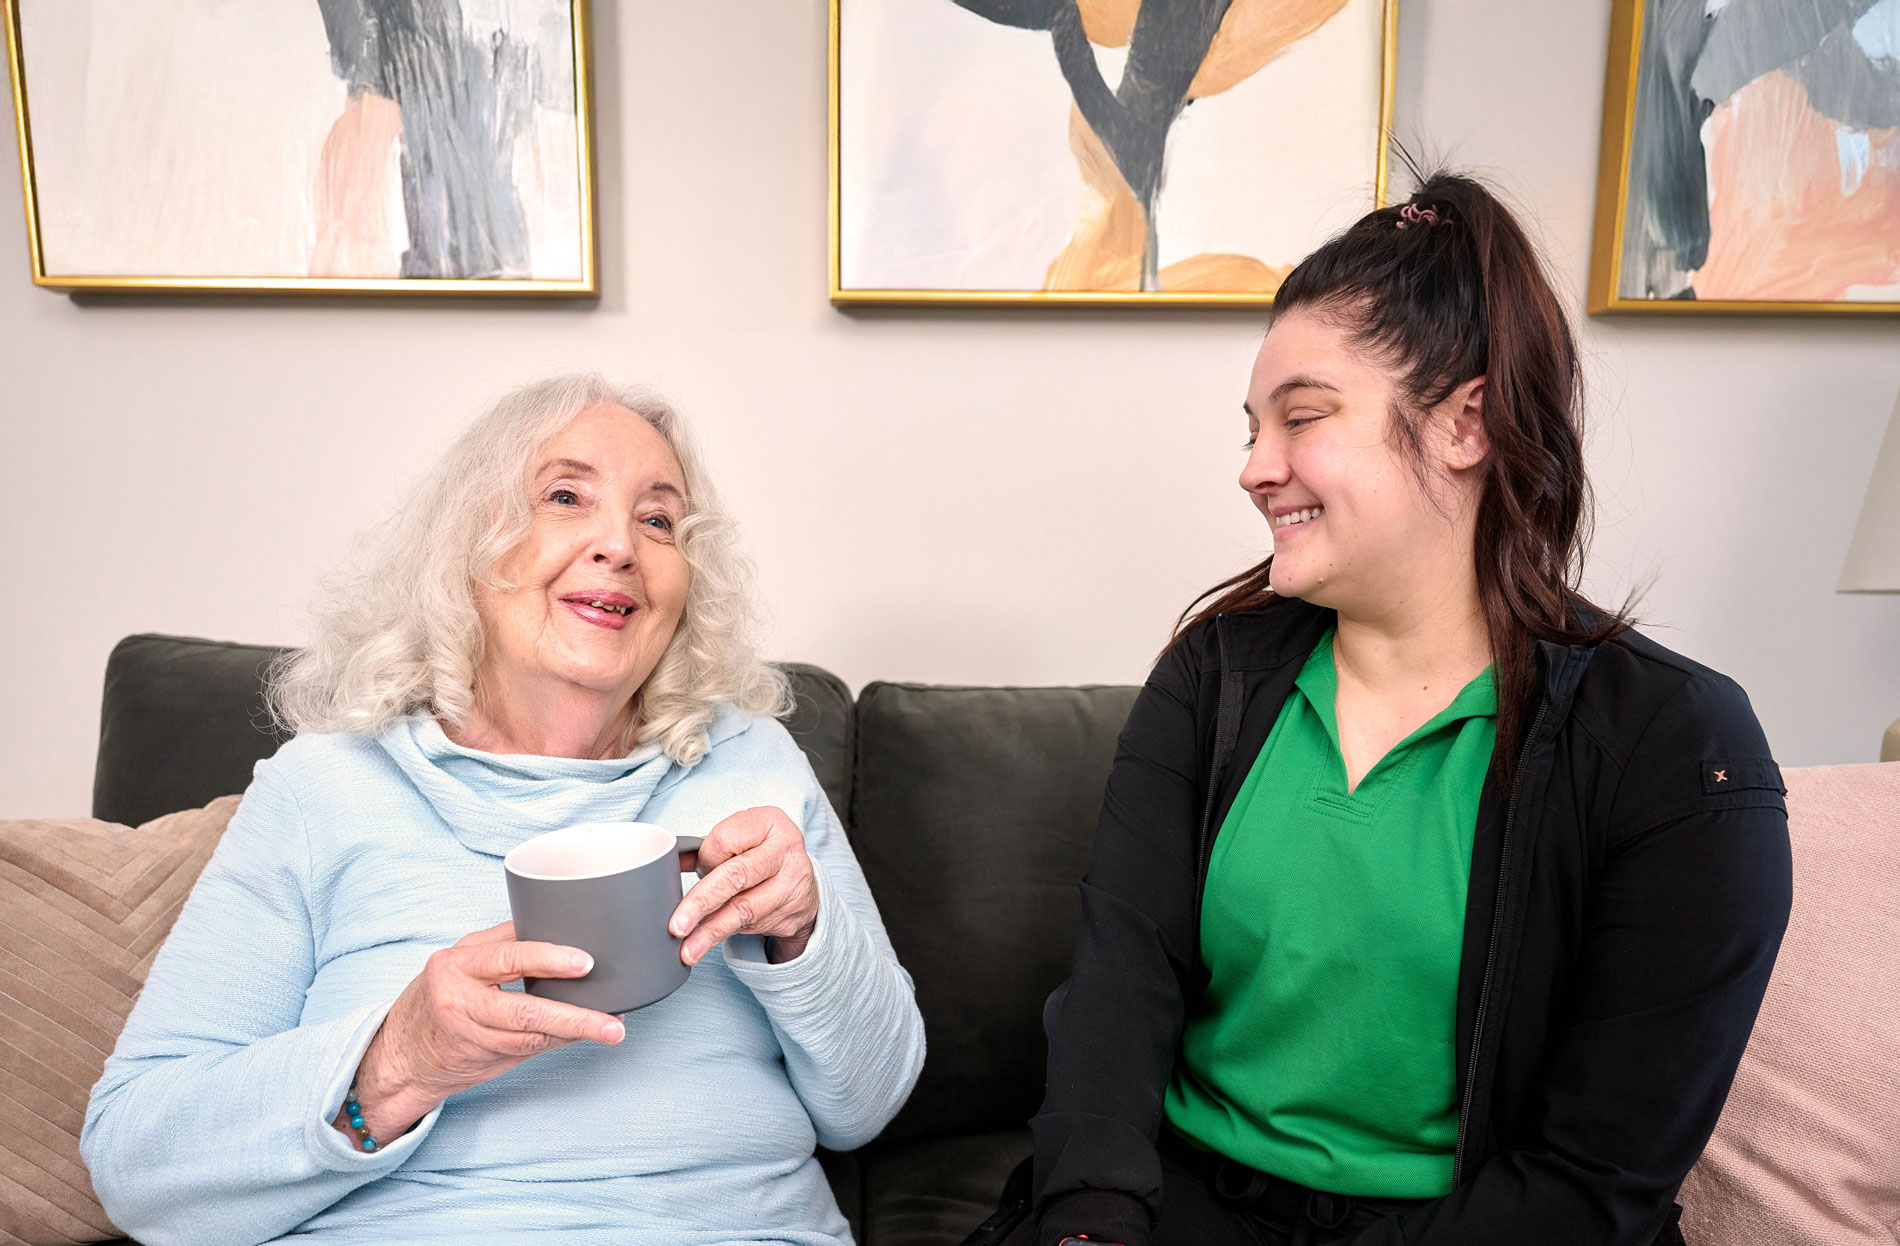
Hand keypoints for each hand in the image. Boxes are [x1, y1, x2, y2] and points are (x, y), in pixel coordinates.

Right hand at [336, 921, 624, 1145]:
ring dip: (576, 1031)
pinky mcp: (485, 1057)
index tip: (586, 963)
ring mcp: (473, 1035)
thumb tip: (558, 921)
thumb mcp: (461, 959)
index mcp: (457, 964)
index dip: (549, 959)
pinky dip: (561, 1040)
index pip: (508, 958)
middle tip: (610, 1018)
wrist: (401, 1054)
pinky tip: (586, 1034)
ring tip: (612, 1028)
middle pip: (524, 1010)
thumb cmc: (440, 995)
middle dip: (573, 1015)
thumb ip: (503, 944)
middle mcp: (461, 1001)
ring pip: (532, 1035)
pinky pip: (531, 1048)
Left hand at [670, 806, 819, 964]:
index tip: (696, 868)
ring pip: (743, 909)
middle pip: (735, 875)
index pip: (725, 839)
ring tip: (688, 948)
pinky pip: (750, 926)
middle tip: (677, 925)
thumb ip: (707, 849)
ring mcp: (792, 882)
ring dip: (711, 931)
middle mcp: (785, 849)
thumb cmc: (762, 856)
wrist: (802, 884)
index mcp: (768, 821)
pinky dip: (724, 935)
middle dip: (702, 902)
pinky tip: (706, 943)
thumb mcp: (740, 842)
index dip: (705, 858)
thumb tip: (669, 863)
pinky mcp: (793, 912)